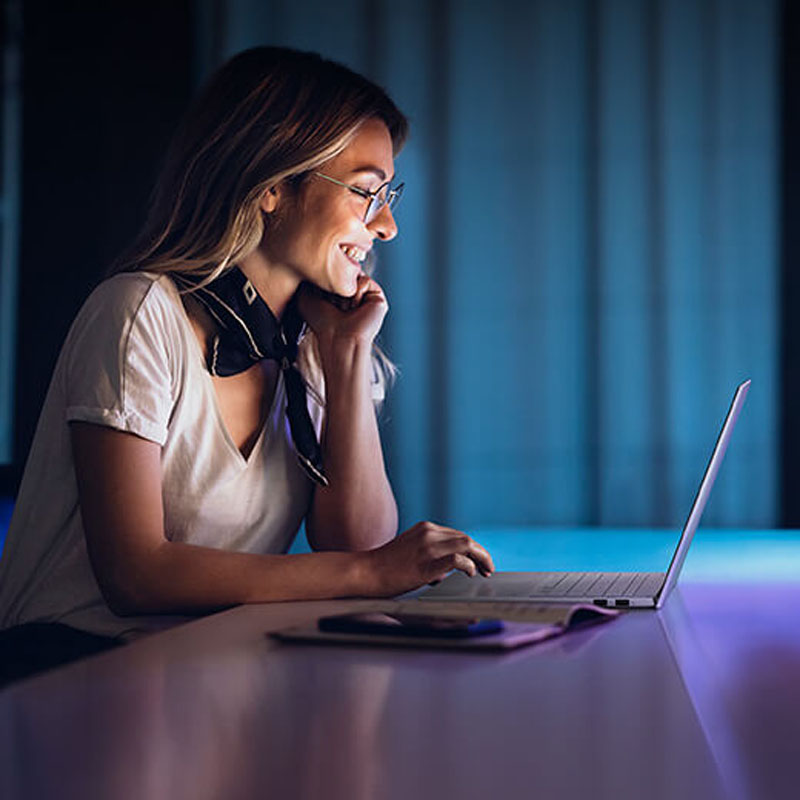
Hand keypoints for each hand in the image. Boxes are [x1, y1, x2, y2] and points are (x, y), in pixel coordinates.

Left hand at [295, 274, 387, 347]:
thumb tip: (319, 260)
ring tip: (345, 309)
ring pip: (355, 275)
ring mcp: (366, 295)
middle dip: (336, 284)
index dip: (326, 279)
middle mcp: (353, 293)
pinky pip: (365, 280)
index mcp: (339, 292)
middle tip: (334, 304)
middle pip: (345, 270)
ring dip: (346, 291)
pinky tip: (355, 309)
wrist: (338, 338)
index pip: (333, 271)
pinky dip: (357, 293)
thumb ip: (310, 275)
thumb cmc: (322, 322)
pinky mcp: (377, 298)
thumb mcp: (307, 295)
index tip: (323, 295)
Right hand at [362, 522, 494, 596]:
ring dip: (481, 558)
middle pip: (466, 538)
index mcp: (425, 528)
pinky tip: (469, 574)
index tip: (479, 561)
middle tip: (488, 568)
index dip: (473, 548)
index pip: (458, 535)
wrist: (365, 572)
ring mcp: (428, 547)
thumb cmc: (385, 567)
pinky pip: (457, 560)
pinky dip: (468, 566)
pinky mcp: (426, 564)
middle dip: (482, 553)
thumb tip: (446, 570)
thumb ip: (428, 554)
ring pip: (467, 545)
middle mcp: (429, 533)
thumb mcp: (409, 550)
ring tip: (485, 572)